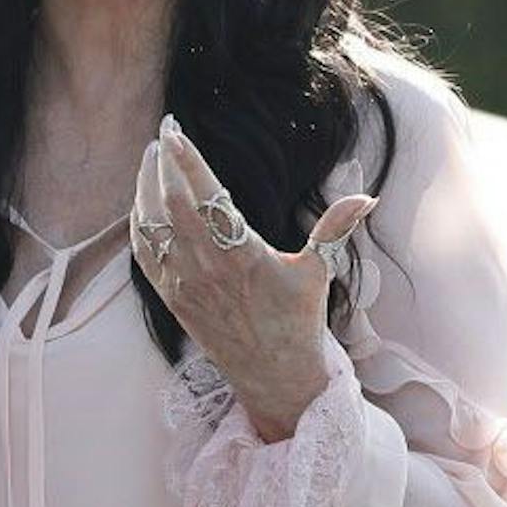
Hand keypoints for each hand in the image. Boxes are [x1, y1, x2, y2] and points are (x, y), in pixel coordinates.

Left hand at [130, 115, 375, 440]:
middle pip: (172, 203)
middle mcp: (208, 267)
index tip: (174, 132)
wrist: (273, 375)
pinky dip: (139, 222)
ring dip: (146, 187)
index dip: (189, 162)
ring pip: (152, 225)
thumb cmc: (297, 320)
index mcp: (244, 254)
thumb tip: (367, 196)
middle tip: (164, 132)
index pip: (209, 196)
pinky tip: (143, 201)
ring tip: (151, 157)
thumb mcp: (319, 272)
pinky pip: (144, 253)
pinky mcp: (171, 298)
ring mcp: (184, 283)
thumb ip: (336, 229)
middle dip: (163, 163)